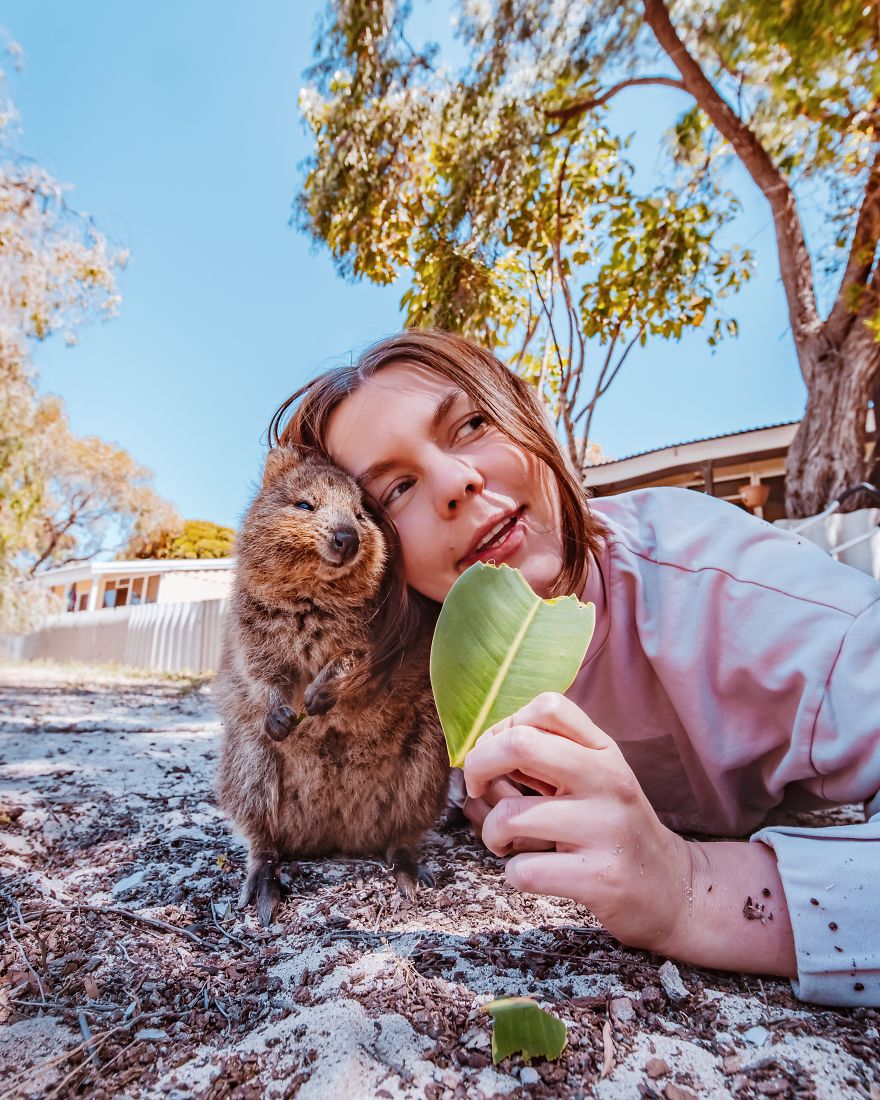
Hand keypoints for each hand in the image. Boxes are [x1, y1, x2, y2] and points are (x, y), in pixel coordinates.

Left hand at [462, 692, 693, 952]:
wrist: (673, 889)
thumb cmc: (614, 829)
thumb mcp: (594, 779)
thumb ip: (546, 757)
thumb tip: (478, 752)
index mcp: (603, 752)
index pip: (548, 705)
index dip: (504, 725)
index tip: (498, 755)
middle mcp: (608, 781)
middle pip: (519, 743)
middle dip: (479, 765)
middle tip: (478, 789)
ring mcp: (606, 828)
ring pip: (511, 815)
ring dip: (492, 833)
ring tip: (507, 843)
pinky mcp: (600, 878)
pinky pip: (524, 869)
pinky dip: (514, 874)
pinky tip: (535, 873)